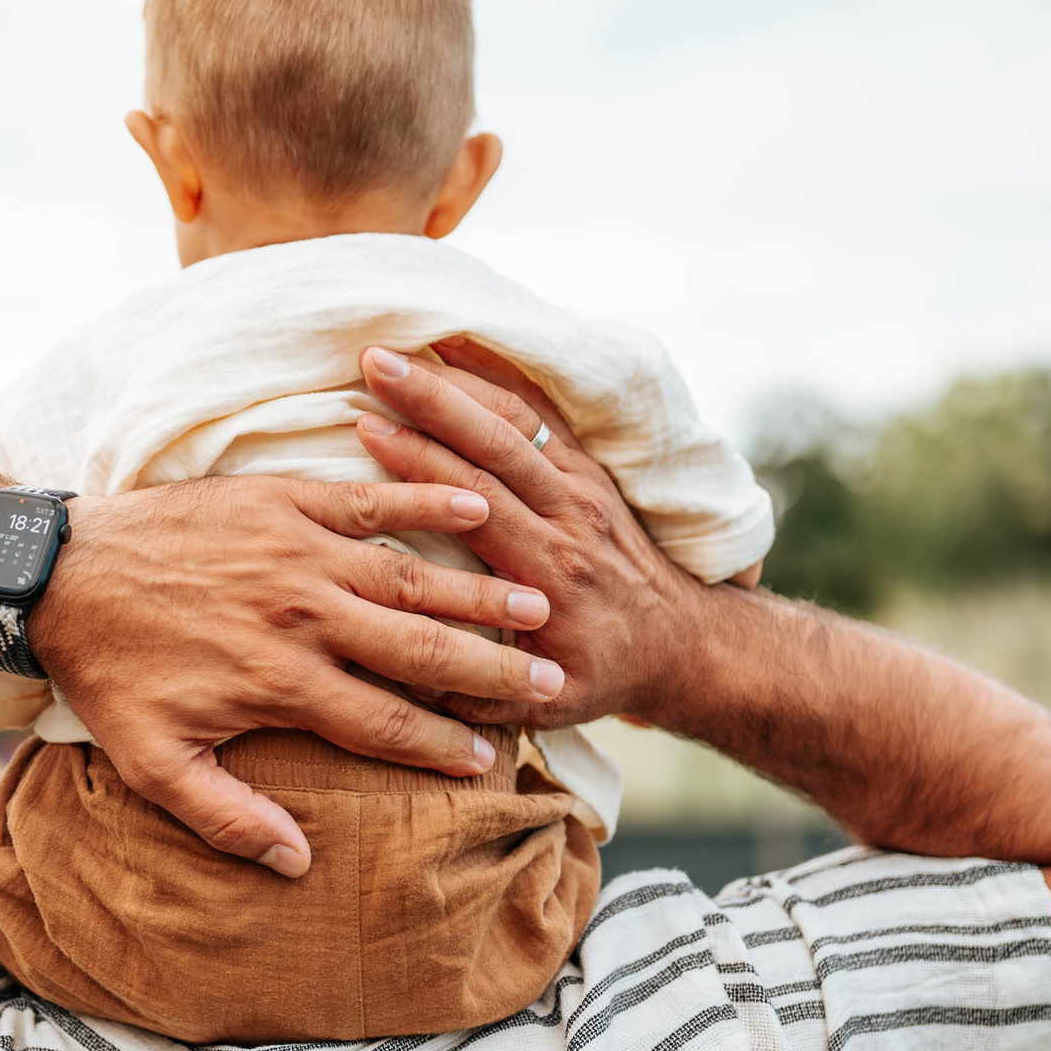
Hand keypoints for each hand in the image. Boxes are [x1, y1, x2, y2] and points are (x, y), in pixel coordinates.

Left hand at [30, 474, 565, 874]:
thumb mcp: (151, 763)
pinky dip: (423, 500)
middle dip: (490, 673)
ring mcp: (294, 552)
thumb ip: (226, 816)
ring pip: (409, 576)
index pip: (384, 722)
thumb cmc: (108, 672)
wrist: (59, 573)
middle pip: (418, 650)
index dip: (441, 746)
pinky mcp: (280, 500)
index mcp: (278, 682)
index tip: (489, 763)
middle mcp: (300, 616)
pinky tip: (475, 509)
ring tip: (538, 609)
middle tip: (551, 685)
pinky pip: (367, 500)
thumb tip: (294, 864)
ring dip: (477, 595)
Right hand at [352, 339, 709, 728]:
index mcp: (551, 574)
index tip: (367, 429)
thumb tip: (399, 674)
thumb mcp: (538, 704)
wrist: (683, 645)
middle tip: (374, 362)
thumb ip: (473, 688)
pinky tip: (455, 347)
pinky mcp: (589, 471)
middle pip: (497, 444)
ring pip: (521, 418)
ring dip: (459, 378)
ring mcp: (584, 488)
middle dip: (432, 398)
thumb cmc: (599, 674)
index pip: (479, 504)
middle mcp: (570, 519)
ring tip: (402, 347)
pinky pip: (542, 413)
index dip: (421, 464)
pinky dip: (498, 377)